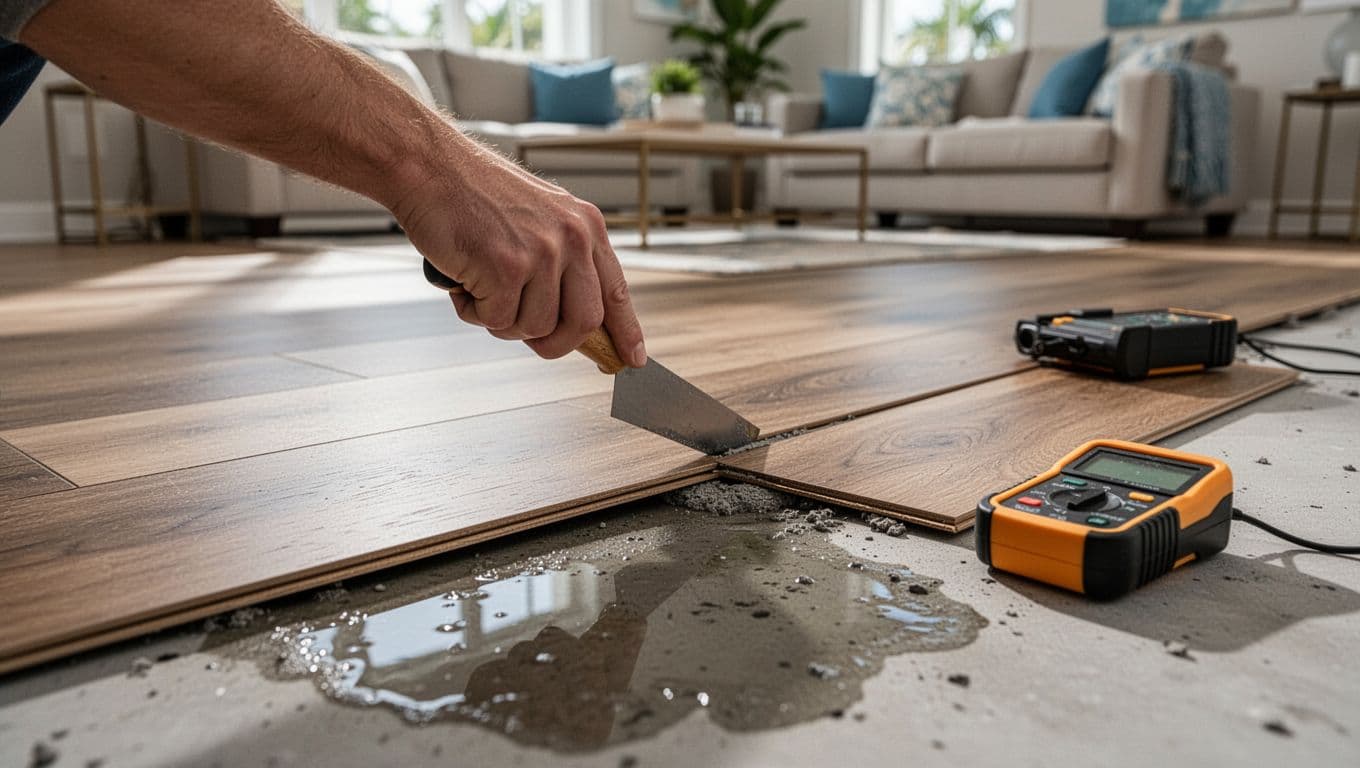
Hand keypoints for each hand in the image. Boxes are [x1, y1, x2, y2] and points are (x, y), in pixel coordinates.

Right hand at [393, 137, 646, 367]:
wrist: (430, 166)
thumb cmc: (474, 194)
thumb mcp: (539, 218)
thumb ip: (562, 260)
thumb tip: (573, 319)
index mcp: (586, 226)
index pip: (615, 291)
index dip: (625, 331)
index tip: (632, 358)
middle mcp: (572, 238)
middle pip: (584, 323)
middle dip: (555, 344)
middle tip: (527, 338)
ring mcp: (542, 252)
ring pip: (536, 328)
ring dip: (502, 322)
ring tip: (481, 286)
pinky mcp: (507, 267)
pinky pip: (497, 321)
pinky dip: (474, 312)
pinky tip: (464, 282)